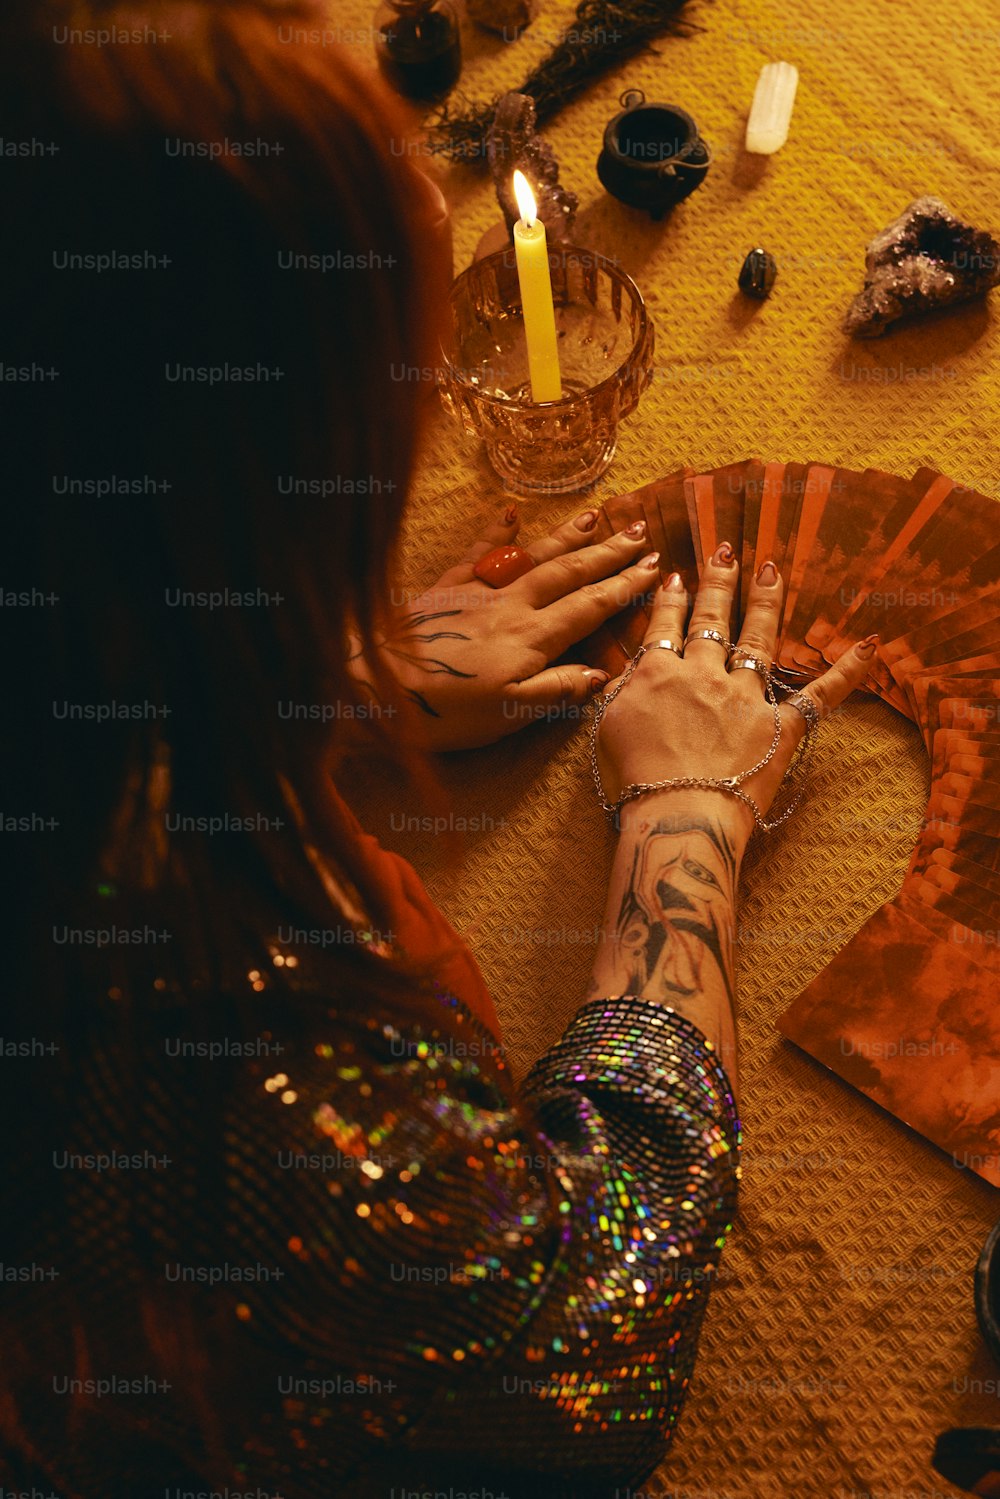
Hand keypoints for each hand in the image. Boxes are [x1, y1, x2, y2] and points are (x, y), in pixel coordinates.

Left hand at [355, 505, 661, 750]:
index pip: (591, 607)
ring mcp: (477, 592)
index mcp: (532, 638)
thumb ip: (556, 690)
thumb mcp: (508, 715)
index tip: (656, 568)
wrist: (373, 687)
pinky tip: (510, 514)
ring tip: (597, 515)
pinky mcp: (444, 590)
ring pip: (532, 556)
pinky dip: (497, 531)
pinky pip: (479, 553)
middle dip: (608, 554)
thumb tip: (602, 673)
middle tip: (640, 534)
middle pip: (569, 573)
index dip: (625, 587)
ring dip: (567, 536)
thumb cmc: (442, 713)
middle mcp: (511, 605)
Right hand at [595, 542, 877, 847]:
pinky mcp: (782, 727)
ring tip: (770, 570)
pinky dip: (847, 671)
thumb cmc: (635, 779)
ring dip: (764, 602)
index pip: (665, 626)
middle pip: (711, 620)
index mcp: (658, 673)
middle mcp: (703, 674)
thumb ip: (620, 690)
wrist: (678, 812)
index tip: (676, 577)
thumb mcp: (609, 726)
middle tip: (725, 552)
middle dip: (718, 583)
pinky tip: (869, 645)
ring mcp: (746, 697)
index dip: (670, 600)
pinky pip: (820, 696)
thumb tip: (625, 670)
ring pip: (758, 639)